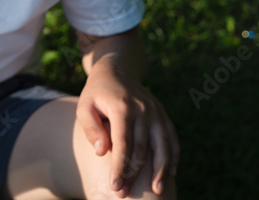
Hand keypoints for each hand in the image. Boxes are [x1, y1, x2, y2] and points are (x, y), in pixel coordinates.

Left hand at [76, 57, 178, 195]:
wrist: (116, 71)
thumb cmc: (96, 94)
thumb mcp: (84, 106)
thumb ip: (91, 128)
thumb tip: (102, 152)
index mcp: (122, 107)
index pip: (123, 144)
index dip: (119, 167)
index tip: (114, 186)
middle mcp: (143, 109)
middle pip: (142, 149)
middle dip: (134, 174)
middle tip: (125, 194)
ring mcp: (156, 112)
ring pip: (163, 146)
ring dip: (160, 171)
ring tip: (157, 191)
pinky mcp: (163, 115)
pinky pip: (172, 138)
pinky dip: (173, 157)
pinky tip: (170, 174)